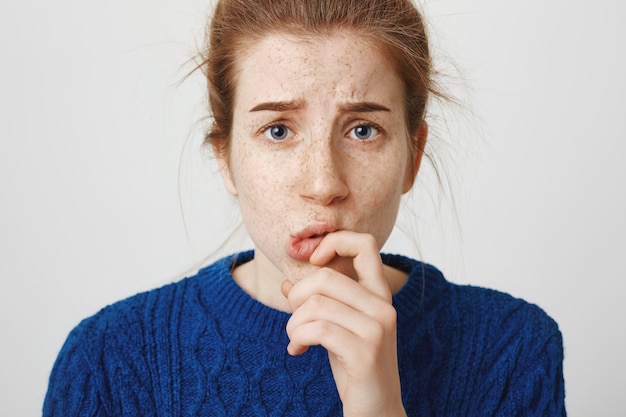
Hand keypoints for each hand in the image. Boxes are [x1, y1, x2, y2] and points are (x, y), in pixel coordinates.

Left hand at [281, 231, 406, 416]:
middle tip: (294, 318)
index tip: (313, 262)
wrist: (376, 411)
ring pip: (316, 304)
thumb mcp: (336, 327)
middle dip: (297, 297)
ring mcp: (377, 329)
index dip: (334, 242)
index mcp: (379, 295)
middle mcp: (383, 306)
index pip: (365, 244)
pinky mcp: (365, 352)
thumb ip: (319, 302)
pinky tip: (296, 351)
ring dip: (293, 324)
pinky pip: (316, 329)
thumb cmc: (354, 368)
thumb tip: (287, 282)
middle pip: (325, 276)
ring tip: (295, 339)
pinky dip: (297, 338)